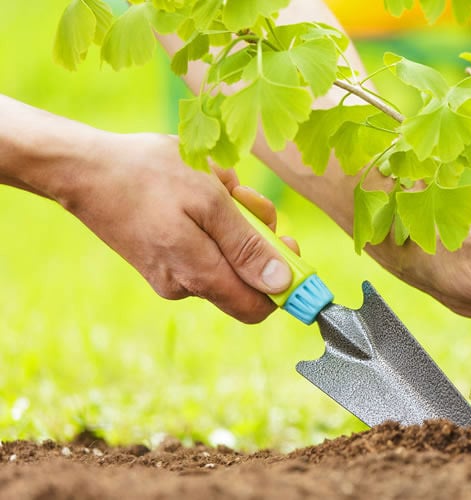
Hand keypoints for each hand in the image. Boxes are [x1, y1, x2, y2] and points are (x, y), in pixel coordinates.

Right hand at [58, 132, 297, 322]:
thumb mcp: (209, 200)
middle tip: (243, 197)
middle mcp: (184, 286)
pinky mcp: (159, 261)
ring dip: (231, 221)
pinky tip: (193, 191)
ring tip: (212, 185)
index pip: (258, 307)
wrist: (82, 169)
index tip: (288, 243)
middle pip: (244, 277)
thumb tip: (281, 284)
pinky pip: (202, 246)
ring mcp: (169, 275)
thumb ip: (247, 246)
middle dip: (254, 236)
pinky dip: (209, 220)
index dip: (282, 282)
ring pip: (224, 256)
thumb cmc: (148, 175)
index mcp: (198, 275)